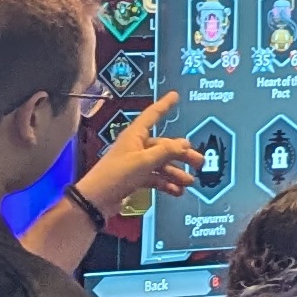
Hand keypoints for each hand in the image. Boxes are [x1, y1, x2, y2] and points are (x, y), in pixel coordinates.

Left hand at [77, 94, 202, 218]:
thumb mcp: (144, 161)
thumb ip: (166, 151)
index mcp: (135, 135)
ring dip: (176, 172)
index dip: (164, 105)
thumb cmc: (118, 174)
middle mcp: (137, 146)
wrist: (97, 200)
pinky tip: (177, 191)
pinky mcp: (135, 179)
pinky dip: (166, 184)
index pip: (153, 115)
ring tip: (190, 182)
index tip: (175, 95)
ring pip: (162, 164)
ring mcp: (136, 163)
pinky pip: (155, 178)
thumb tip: (185, 144)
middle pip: (164, 145)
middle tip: (199, 162)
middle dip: (182, 154)